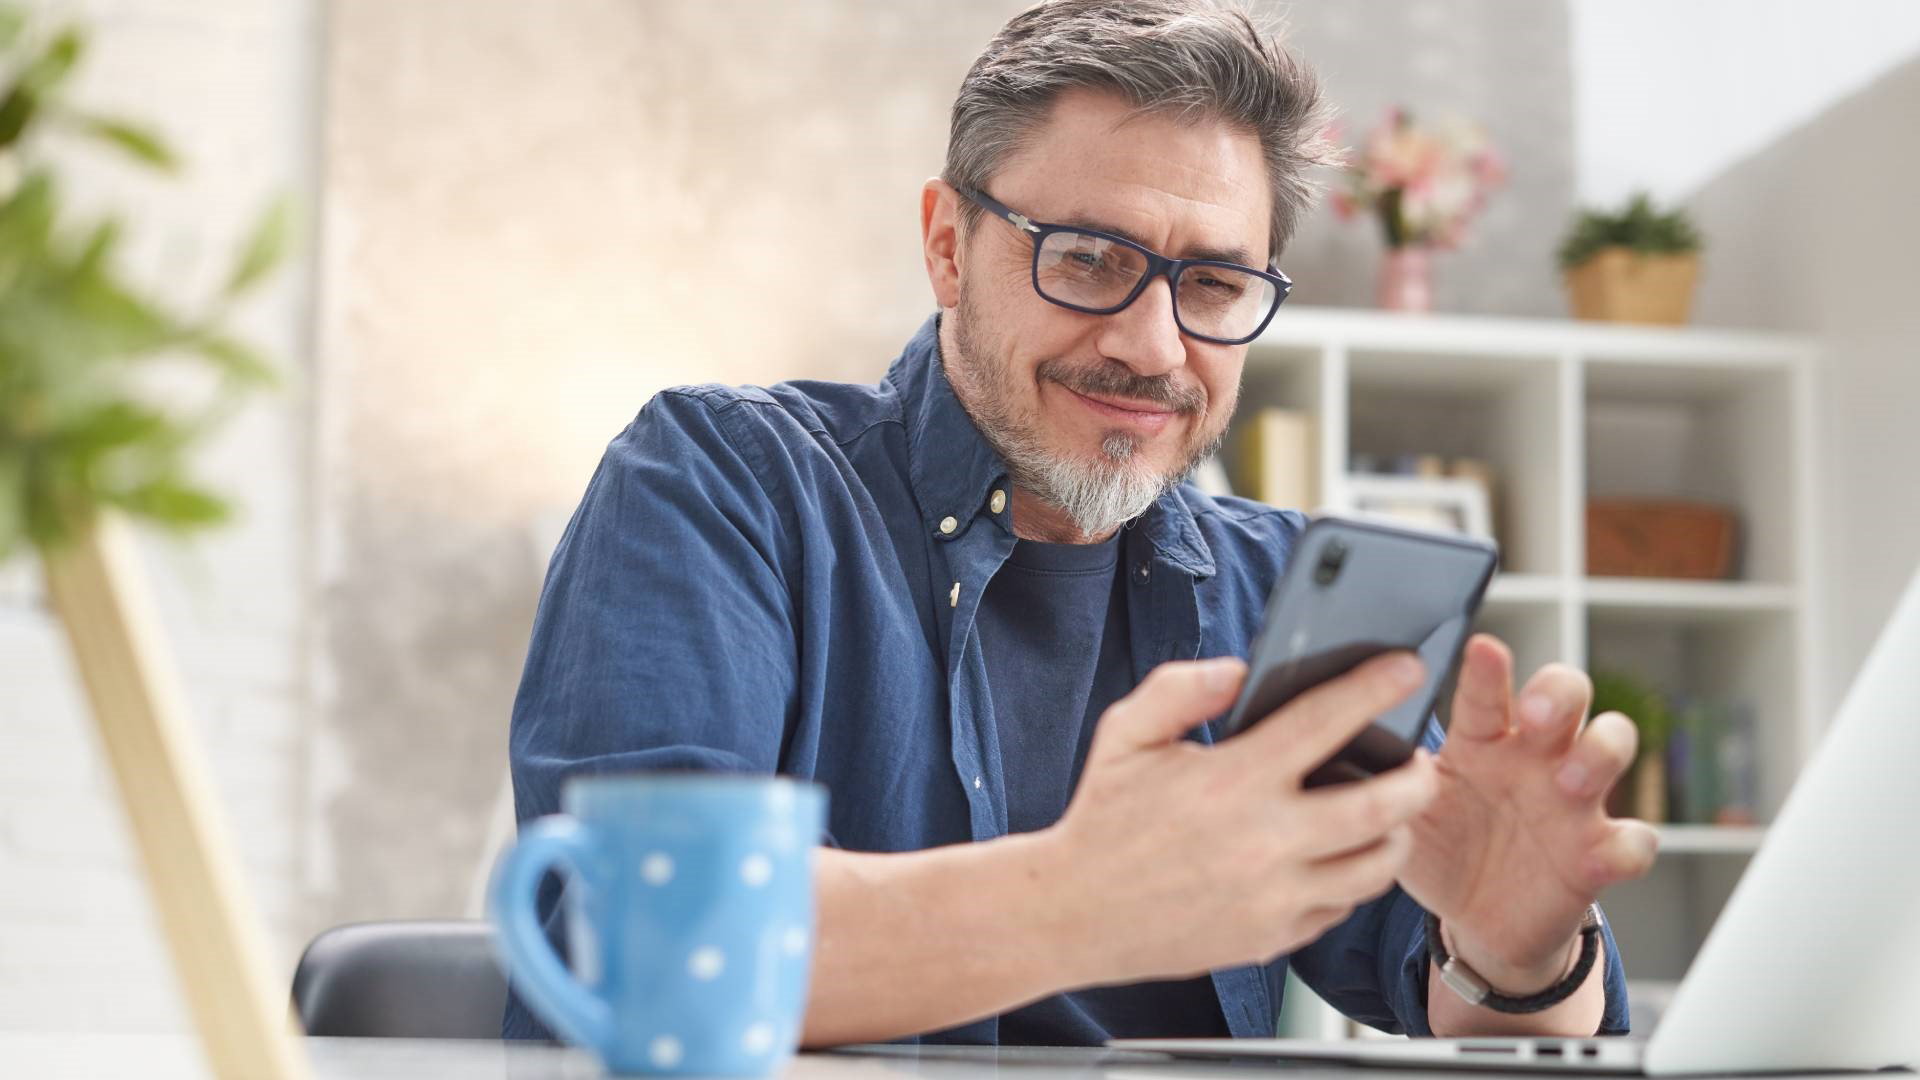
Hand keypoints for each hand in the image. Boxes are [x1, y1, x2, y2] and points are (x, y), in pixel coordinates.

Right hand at [1043, 651, 1440, 986]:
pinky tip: (1341, 854)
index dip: (1374, 689)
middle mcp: (1262, 841)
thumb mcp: (1126, 735)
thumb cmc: (1102, 818)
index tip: (1405, 668)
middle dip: (1418, 777)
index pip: (1323, 724)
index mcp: (1231, 781)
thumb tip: (1238, 670)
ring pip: (1375, 866)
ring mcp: (1273, 896)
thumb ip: (1180, 690)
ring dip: (1396, 832)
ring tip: (1391, 811)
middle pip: (1381, 808)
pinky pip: (1341, 906)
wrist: (1074, 913)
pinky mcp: (1273, 937)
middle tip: (1421, 759)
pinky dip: (1353, 877)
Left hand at [1398, 634, 1659, 990]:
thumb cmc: (1439, 849)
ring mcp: (1573, 801)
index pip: (1487, 693)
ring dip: (1599, 753)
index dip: (1488, 670)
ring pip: (1611, 745)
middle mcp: (1534, 757)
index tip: (1482, 648)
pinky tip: (1602, 854)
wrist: (1474, 921)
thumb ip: (1390, 780)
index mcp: (1481, 741)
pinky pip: (1635, 839)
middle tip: (1534, 714)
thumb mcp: (1406, 816)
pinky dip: (1629, 844)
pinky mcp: (1599, 853)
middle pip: (1567, 693)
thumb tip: (1357, 742)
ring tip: (1570, 780)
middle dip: (1559, 692)